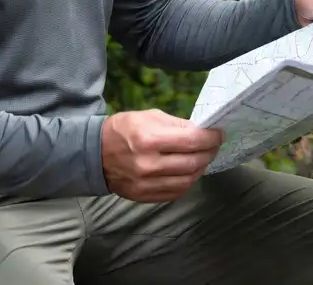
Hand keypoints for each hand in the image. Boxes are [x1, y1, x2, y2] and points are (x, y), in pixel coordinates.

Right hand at [101, 109, 222, 202]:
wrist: (95, 154)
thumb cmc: (123, 130)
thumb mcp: (148, 117)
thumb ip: (176, 124)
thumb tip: (201, 131)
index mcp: (149, 139)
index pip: (192, 141)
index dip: (210, 138)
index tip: (218, 134)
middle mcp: (149, 164)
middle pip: (193, 162)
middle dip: (209, 152)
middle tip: (213, 145)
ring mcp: (147, 184)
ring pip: (188, 179)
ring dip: (201, 168)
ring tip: (203, 157)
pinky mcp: (146, 196)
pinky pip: (177, 192)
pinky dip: (188, 181)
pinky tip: (189, 171)